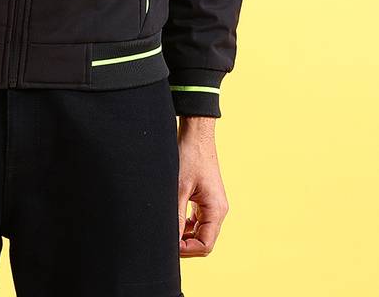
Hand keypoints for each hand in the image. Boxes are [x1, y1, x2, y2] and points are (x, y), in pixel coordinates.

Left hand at [176, 116, 229, 256]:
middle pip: (204, 240)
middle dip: (185, 244)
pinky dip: (186, 224)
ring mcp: (212, 204)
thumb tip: (169, 239)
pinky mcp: (205, 198)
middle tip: (165, 240)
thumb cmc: (190, 156)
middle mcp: (218, 210)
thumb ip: (176, 215)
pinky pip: (197, 220)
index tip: (169, 246)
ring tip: (167, 230)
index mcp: (216, 210)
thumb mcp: (179, 188)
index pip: (205, 245)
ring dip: (185, 234)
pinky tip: (173, 219)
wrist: (196, 133)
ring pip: (200, 231)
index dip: (187, 250)